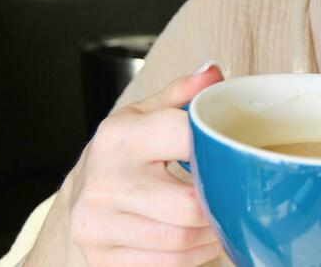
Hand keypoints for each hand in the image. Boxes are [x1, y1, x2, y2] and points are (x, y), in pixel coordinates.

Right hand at [68, 66, 224, 265]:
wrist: (81, 192)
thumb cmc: (125, 149)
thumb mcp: (146, 113)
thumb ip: (182, 93)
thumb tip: (215, 74)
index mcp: (118, 137)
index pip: (184, 137)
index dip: (218, 146)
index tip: (235, 152)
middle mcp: (103, 182)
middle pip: (188, 204)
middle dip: (221, 202)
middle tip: (239, 196)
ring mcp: (97, 225)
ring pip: (181, 240)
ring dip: (213, 233)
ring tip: (223, 218)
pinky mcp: (102, 259)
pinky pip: (166, 264)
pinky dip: (194, 256)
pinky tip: (201, 239)